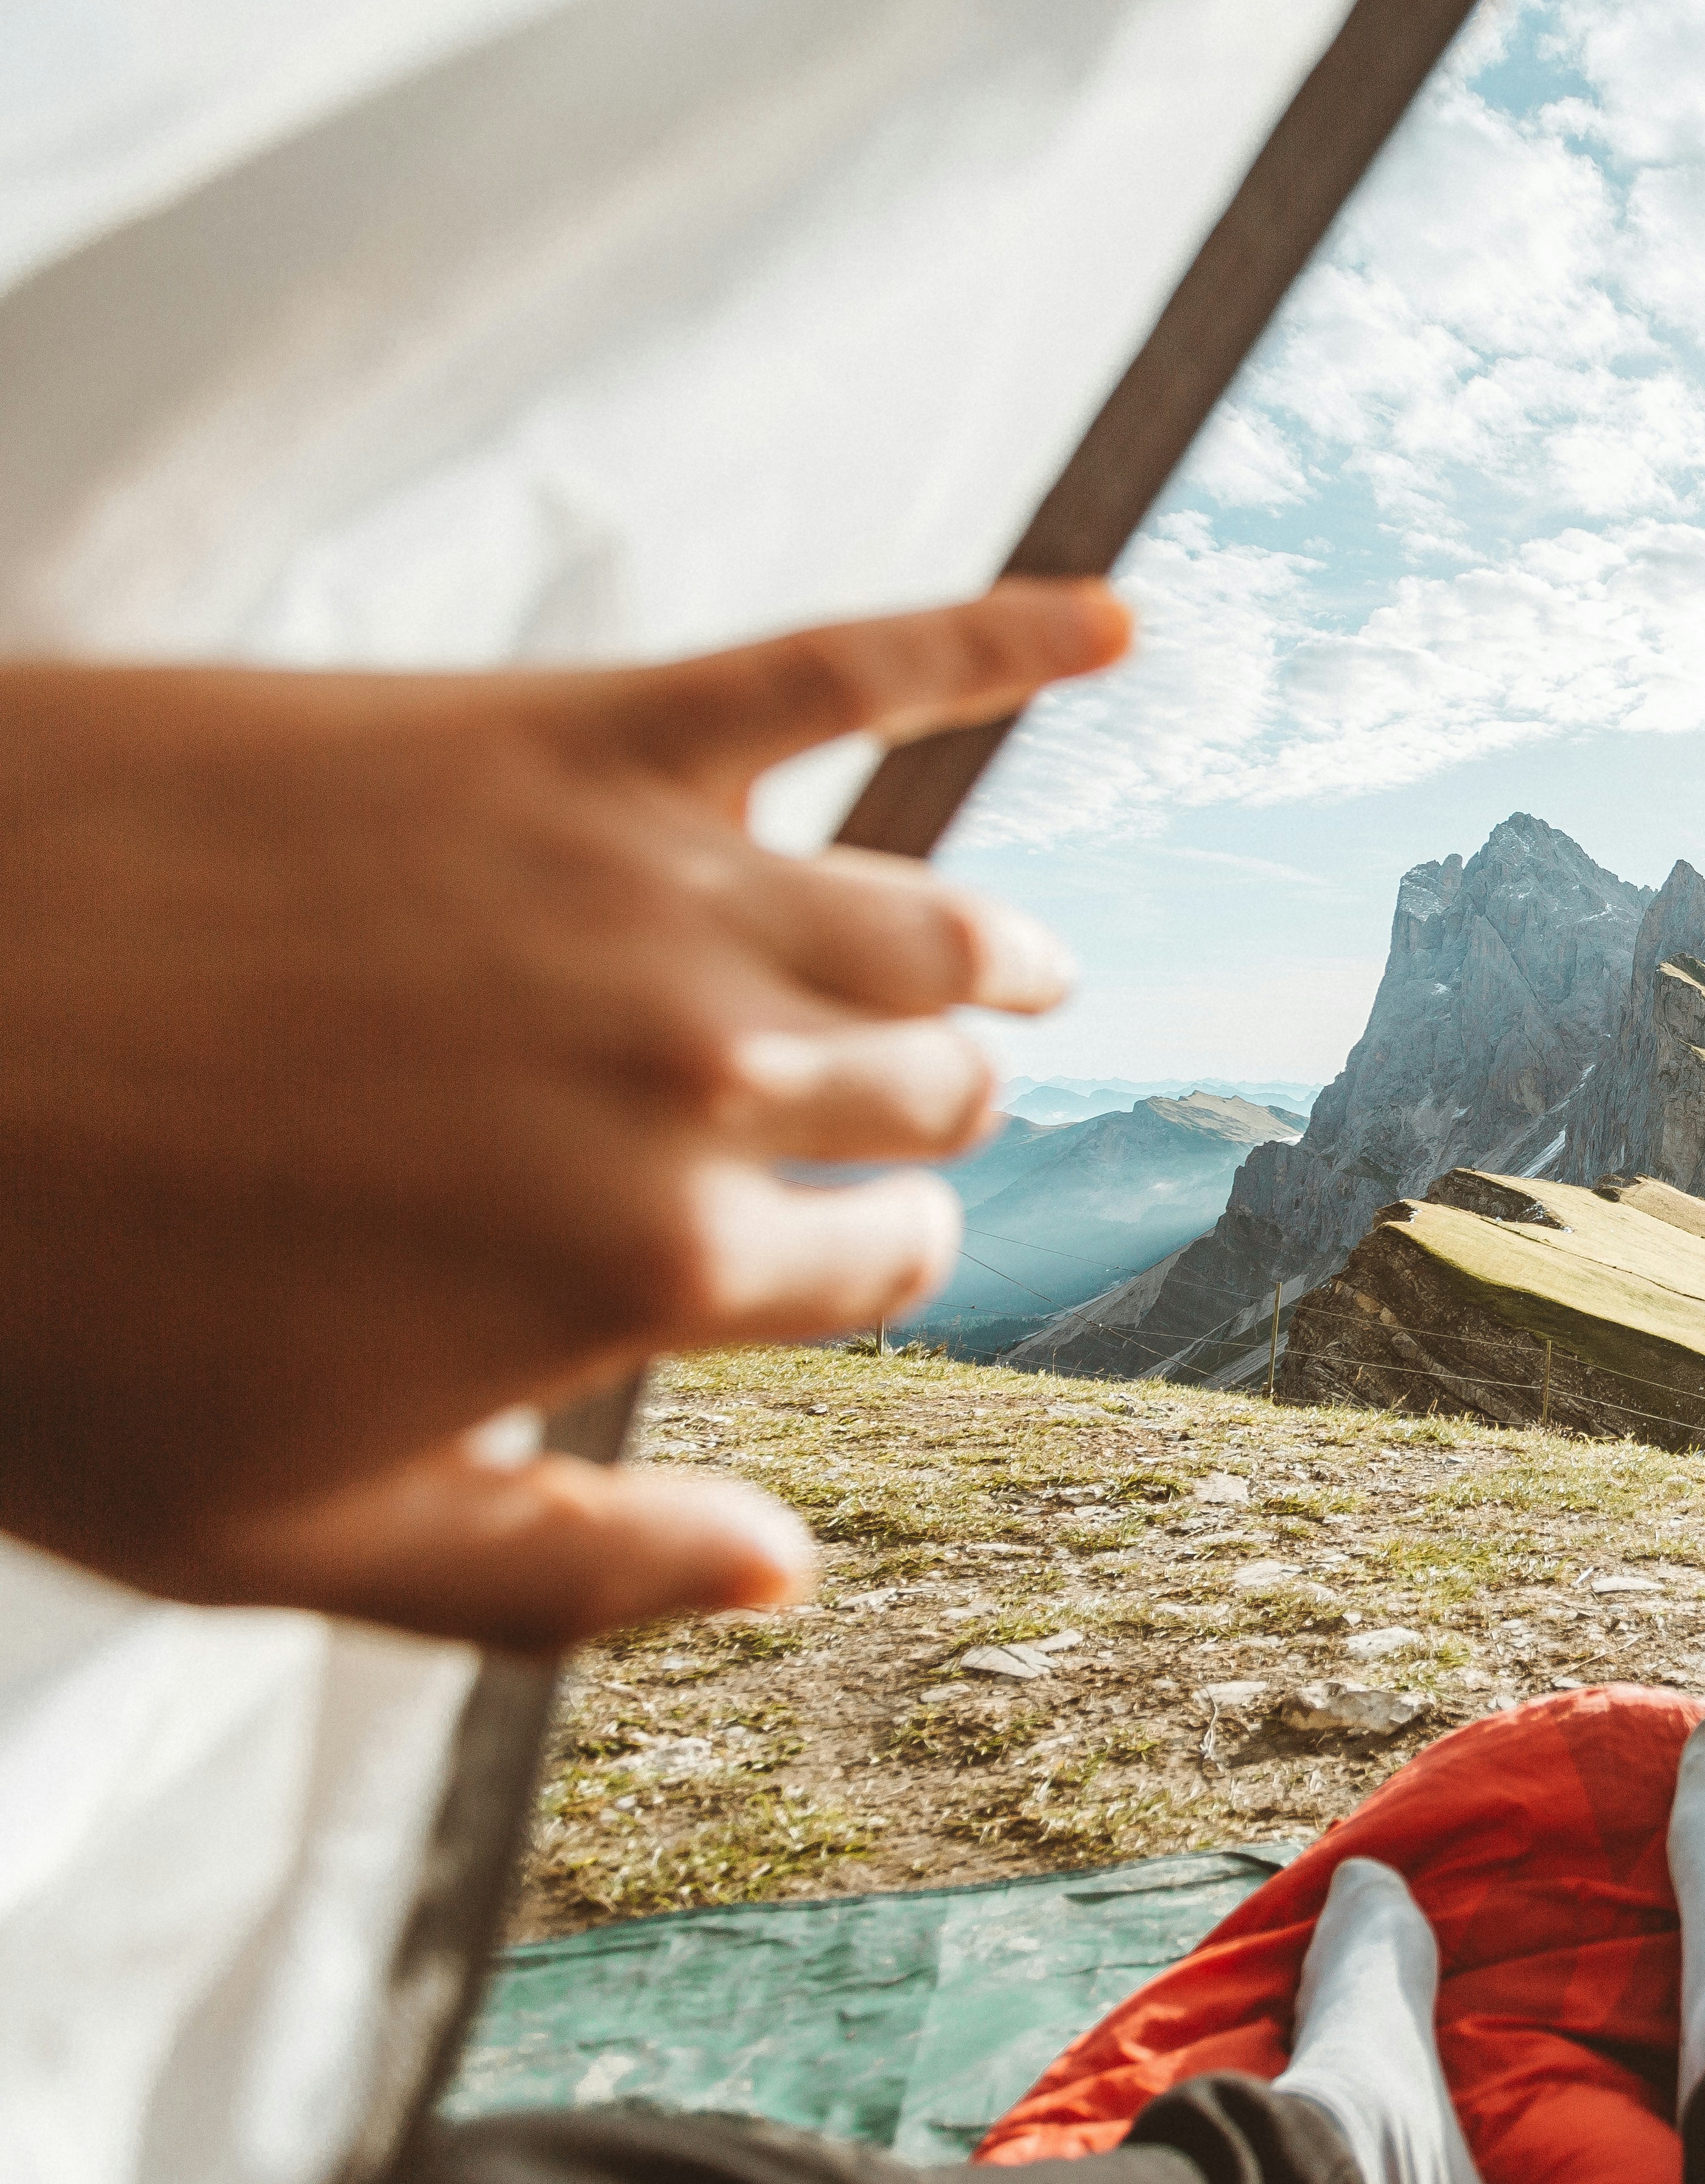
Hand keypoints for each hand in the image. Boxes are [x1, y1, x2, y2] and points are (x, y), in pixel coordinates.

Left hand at [0, 578, 1127, 1651]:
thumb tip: (786, 1566)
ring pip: (921, 916)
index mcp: (653, 1261)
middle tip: (928, 1101)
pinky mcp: (572, 733)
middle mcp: (702, 1067)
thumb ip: (565, 1566)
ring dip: (992, 952)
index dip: (876, 1258)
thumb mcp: (286, 1524)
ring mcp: (653, 882)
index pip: (875, 1256)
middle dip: (938, 1109)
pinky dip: (1003, 636)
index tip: (849, 1250)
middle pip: (920, 1082)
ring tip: (1021, 962)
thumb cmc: (36, 1310)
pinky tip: (1117, 617)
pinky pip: (844, 667)